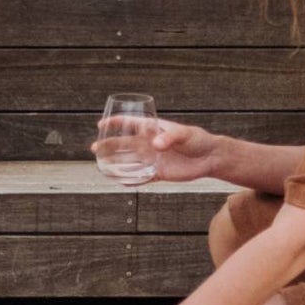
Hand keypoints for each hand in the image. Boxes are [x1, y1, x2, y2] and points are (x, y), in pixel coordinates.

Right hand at [92, 115, 221, 182]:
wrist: (209, 157)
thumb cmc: (197, 139)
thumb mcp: (184, 134)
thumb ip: (169, 138)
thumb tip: (155, 145)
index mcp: (153, 129)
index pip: (130, 123)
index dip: (115, 123)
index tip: (101, 125)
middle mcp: (149, 143)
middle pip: (124, 144)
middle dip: (108, 145)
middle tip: (94, 148)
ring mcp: (152, 158)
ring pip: (129, 161)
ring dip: (115, 163)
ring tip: (101, 165)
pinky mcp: (158, 173)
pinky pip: (140, 177)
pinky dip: (130, 180)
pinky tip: (119, 182)